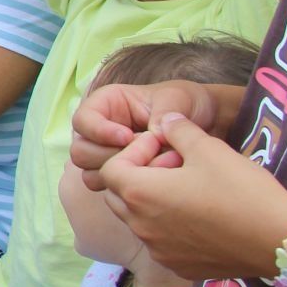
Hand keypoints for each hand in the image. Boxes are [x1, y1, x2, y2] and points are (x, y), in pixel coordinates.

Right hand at [70, 79, 222, 189]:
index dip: (99, 130)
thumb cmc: (187, 104)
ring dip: (118, 174)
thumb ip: (163, 113)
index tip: (127, 136)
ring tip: (151, 167)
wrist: (206, 125)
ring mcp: (106, 155)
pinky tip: (152, 179)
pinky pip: (107, 188)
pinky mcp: (119, 175)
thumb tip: (151, 135)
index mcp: (106, 105)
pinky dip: (125, 188)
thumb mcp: (178, 99)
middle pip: (80, 151)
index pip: (82, 120)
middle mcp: (100, 131)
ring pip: (89, 173)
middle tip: (143, 155)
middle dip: (110, 156)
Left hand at [97, 112, 286, 282]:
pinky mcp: (178, 266)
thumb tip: (166, 120)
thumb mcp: (209, 149)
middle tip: (175, 164)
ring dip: (153, 200)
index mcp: (140, 195)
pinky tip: (201, 215)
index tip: (163, 146)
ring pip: (138, 219)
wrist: (279, 240)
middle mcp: (140, 226)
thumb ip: (178, 130)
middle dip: (138, 175)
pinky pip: (160, 241)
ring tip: (189, 188)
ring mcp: (158, 250)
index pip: (110, 169)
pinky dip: (168, 225)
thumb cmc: (241, 190)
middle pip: (119, 195)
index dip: (133, 152)